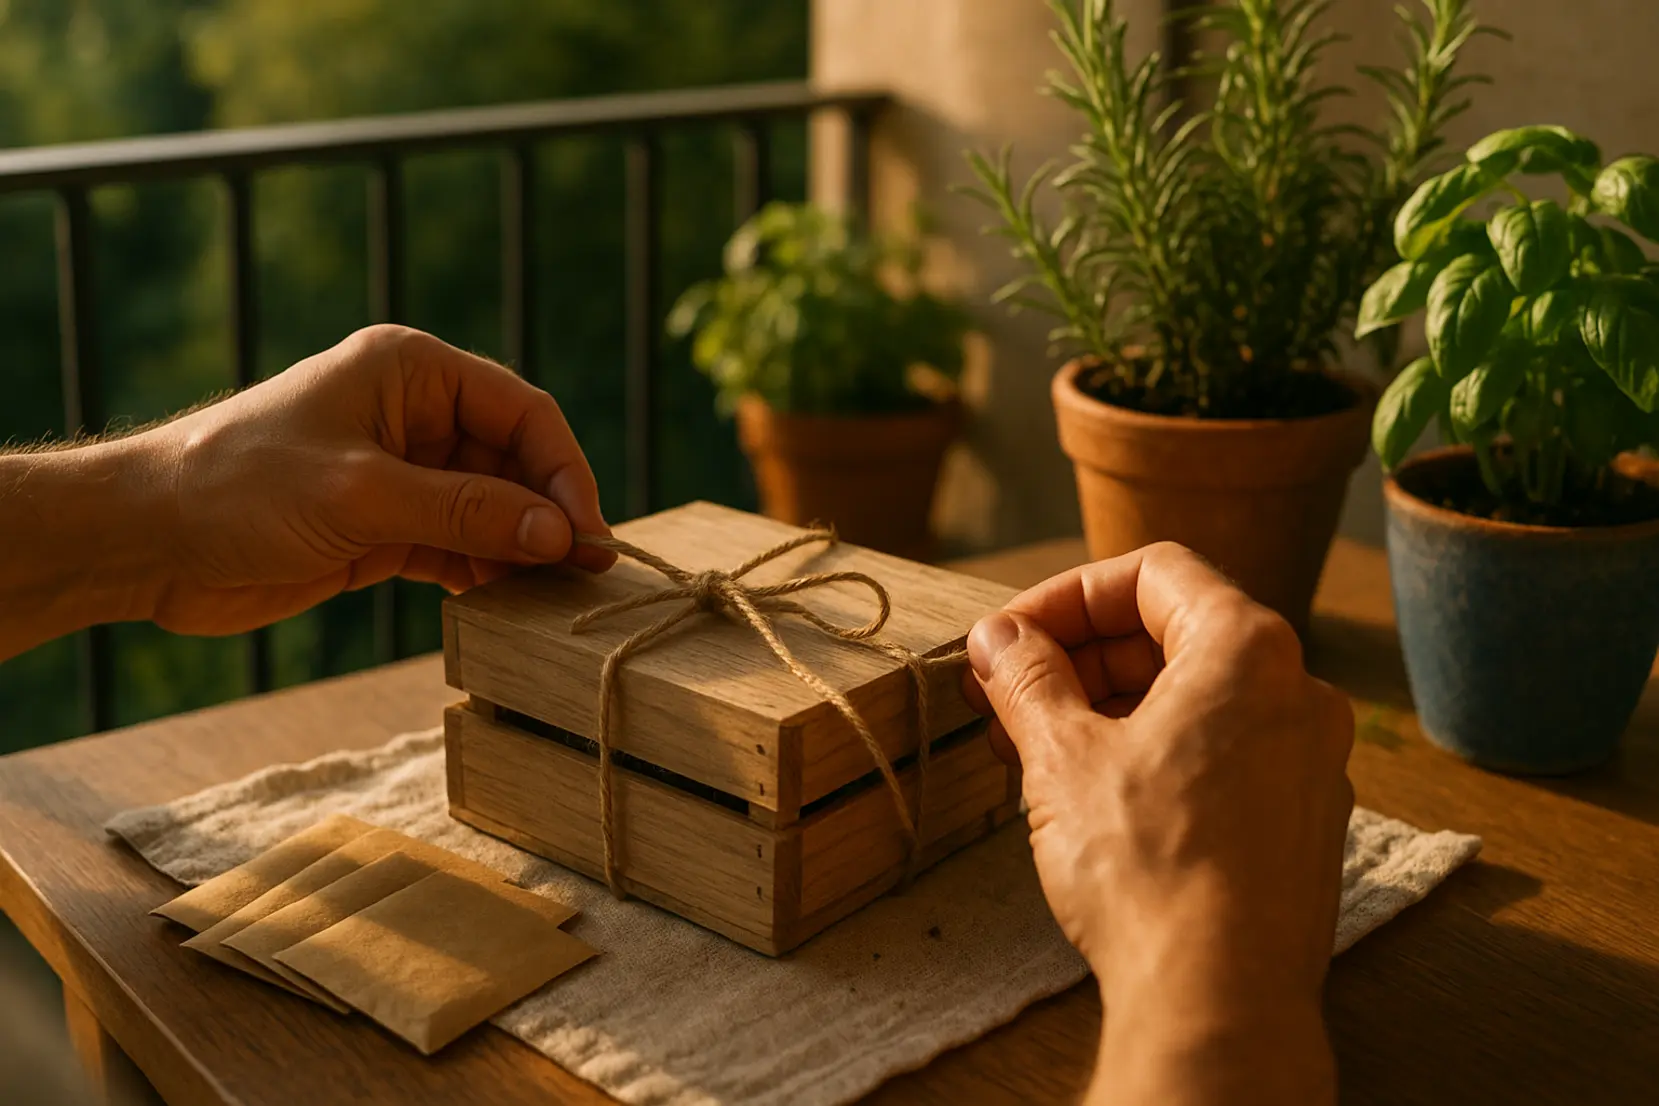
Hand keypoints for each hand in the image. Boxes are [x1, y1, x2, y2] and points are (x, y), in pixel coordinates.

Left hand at [135, 324, 612, 635]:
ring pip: (492, 509)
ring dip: (522, 548)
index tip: (588, 533)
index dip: (565, 470)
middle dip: (549, 515)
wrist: (145, 540)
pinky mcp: (384, 526)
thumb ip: (466, 512)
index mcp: (412, 372)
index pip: (521, 412)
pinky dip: (485, 571)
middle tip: (585, 574)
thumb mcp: (362, 495)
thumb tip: (561, 533)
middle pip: (515, 463)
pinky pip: (459, 544)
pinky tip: (507, 602)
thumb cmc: (239, 488)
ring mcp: (402, 473)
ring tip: (553, 595)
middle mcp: (416, 415)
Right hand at [962, 543, 1352, 1104]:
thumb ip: (1028, 678)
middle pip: (1175, 632)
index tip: (1008, 637)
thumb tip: (999, 640)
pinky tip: (1091, 795)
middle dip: (1079, 655)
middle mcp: (1297, 692)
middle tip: (1007, 690)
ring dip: (1109, 706)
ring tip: (1033, 747)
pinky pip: (1221, 754)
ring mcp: (1308, 762)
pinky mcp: (1299, 823)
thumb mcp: (1061, 754)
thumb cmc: (1149, 869)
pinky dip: (1154, 752)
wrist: (1219, 998)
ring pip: (1196, 699)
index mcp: (1248, 649)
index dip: (1064, 596)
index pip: (1151, 572)